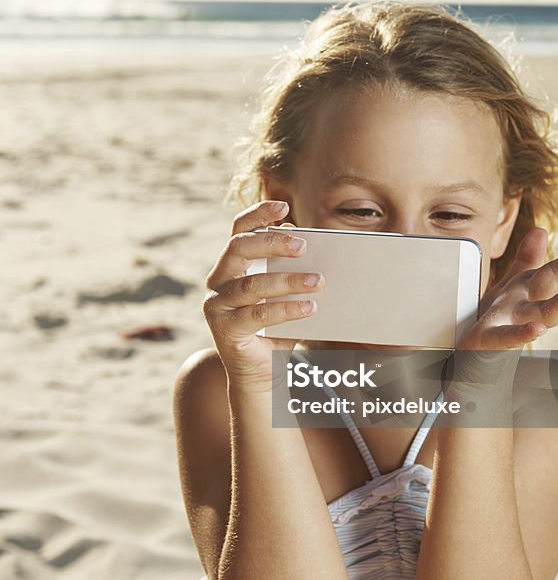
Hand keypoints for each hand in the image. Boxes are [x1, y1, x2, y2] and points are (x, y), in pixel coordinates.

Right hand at [202, 200, 324, 393]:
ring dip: (288, 280)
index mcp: (231, 265)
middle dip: (272, 242)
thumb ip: (288, 267)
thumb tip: (307, 240)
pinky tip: (310, 306)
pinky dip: (286, 308)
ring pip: (252, 284)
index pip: (238, 230)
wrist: (263, 373)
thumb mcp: (283, 292)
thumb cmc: (275, 327)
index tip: (283, 206)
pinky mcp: (225, 330)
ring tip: (318, 280)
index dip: (257, 214)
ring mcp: (217, 306)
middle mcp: (217, 281)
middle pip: (239, 248)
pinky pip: (257, 315)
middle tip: (304, 246)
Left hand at [458, 224, 557, 351]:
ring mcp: (512, 322)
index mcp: (533, 288)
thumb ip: (527, 260)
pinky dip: (521, 335)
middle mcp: (528, 304)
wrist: (468, 353)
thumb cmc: (494, 318)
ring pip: (545, 311)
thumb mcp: (512, 285)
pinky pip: (505, 338)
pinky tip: (538, 329)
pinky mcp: (487, 339)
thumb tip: (539, 229)